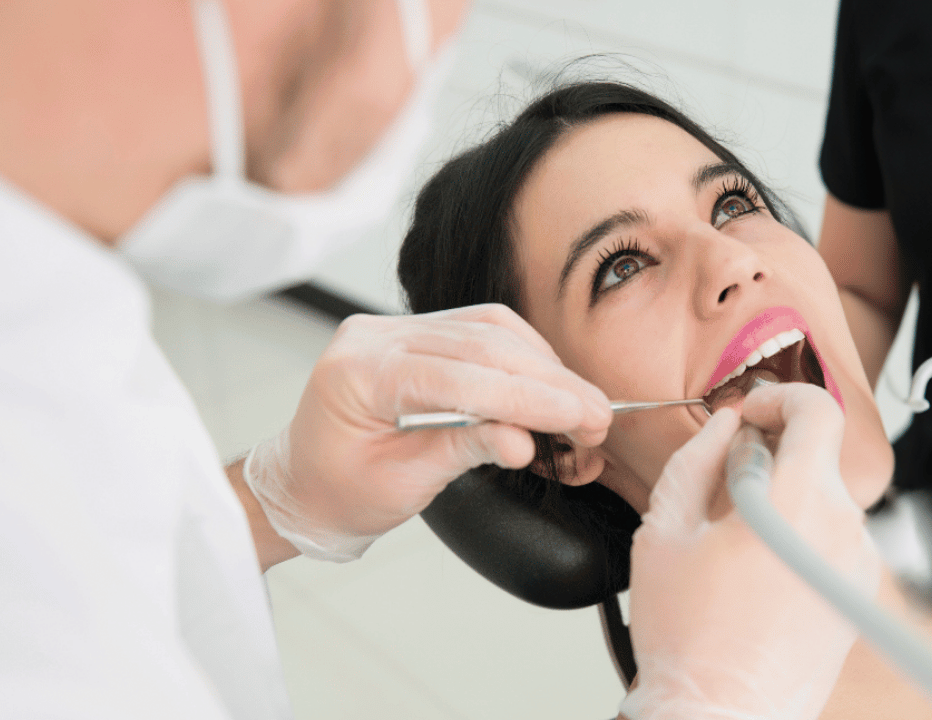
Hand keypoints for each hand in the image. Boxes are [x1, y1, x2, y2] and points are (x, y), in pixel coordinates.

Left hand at [244, 304, 610, 561]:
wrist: (303, 484)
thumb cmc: (339, 492)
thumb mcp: (401, 485)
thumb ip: (463, 451)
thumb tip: (524, 442)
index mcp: (358, 373)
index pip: (457, 375)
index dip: (525, 396)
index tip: (577, 417)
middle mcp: (374, 336)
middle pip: (481, 344)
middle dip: (548, 382)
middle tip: (597, 417)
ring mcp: (395, 327)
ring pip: (489, 328)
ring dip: (545, 366)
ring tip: (583, 407)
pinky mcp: (418, 332)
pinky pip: (482, 330)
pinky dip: (525, 356)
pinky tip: (552, 383)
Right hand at [622, 383, 878, 719]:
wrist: (723, 717)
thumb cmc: (689, 640)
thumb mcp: (664, 533)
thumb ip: (696, 461)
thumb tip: (722, 427)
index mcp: (797, 502)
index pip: (817, 410)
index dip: (778, 397)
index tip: (749, 413)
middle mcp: (842, 527)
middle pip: (817, 454)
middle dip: (770, 452)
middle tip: (723, 481)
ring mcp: (858, 562)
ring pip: (822, 495)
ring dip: (782, 495)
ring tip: (734, 539)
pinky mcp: (859, 590)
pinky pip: (832, 534)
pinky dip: (799, 531)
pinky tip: (757, 569)